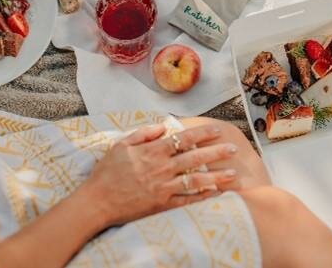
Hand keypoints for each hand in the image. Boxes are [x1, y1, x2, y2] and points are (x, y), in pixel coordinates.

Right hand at [78, 123, 239, 227]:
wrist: (97, 201)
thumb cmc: (107, 172)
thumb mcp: (121, 145)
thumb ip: (143, 134)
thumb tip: (163, 126)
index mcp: (152, 151)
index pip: (183, 139)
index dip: (203, 134)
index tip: (218, 130)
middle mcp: (161, 168)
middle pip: (195, 158)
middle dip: (217, 152)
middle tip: (233, 149)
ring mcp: (163, 187)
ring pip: (196, 180)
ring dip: (217, 176)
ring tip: (234, 174)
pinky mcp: (162, 204)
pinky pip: (187, 200)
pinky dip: (203, 197)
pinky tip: (217, 193)